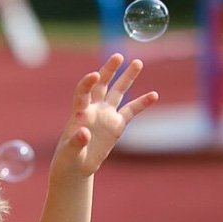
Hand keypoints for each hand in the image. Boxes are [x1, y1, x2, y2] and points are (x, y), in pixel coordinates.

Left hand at [51, 53, 157, 178]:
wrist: (77, 165)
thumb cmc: (69, 157)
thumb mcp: (70, 151)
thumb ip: (76, 141)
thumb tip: (84, 133)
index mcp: (79, 112)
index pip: (83, 92)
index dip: (88, 82)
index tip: (95, 75)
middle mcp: (94, 109)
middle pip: (102, 85)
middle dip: (109, 70)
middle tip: (118, 56)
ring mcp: (106, 115)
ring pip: (118, 92)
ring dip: (127, 78)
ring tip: (137, 62)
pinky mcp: (117, 125)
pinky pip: (131, 111)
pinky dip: (142, 103)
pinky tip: (153, 95)